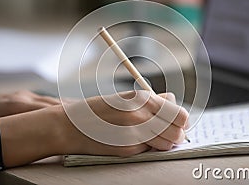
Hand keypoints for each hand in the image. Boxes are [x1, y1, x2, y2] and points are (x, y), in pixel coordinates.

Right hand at [57, 90, 188, 156]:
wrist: (69, 126)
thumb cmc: (96, 110)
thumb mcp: (124, 98)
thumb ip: (150, 101)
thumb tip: (171, 101)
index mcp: (140, 98)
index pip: (178, 112)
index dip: (179, 117)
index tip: (176, 118)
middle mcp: (140, 115)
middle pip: (179, 128)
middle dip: (177, 129)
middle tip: (169, 128)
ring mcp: (134, 135)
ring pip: (169, 142)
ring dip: (166, 139)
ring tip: (155, 135)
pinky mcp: (127, 150)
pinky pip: (150, 149)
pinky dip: (149, 146)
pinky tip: (138, 140)